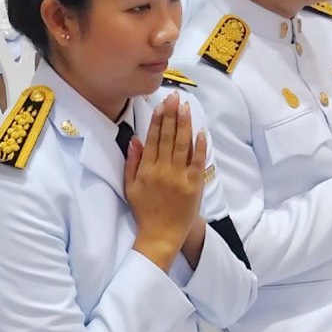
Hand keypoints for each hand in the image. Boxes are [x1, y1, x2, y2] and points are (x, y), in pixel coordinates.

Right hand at [127, 93, 207, 270]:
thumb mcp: (130, 187)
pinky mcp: (194, 184)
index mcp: (146, 170)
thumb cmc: (144, 210)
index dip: (157, 121)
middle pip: (168, 137)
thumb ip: (132, 162)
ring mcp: (179, 177)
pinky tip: (200, 131)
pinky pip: (198, 161)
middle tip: (174, 98)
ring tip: (185, 107)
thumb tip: (134, 139)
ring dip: (184, 124)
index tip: (160, 105)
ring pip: (182, 145)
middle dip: (171, 115)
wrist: (161, 234)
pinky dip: (199, 146)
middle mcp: (162, 170)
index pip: (152, 139)